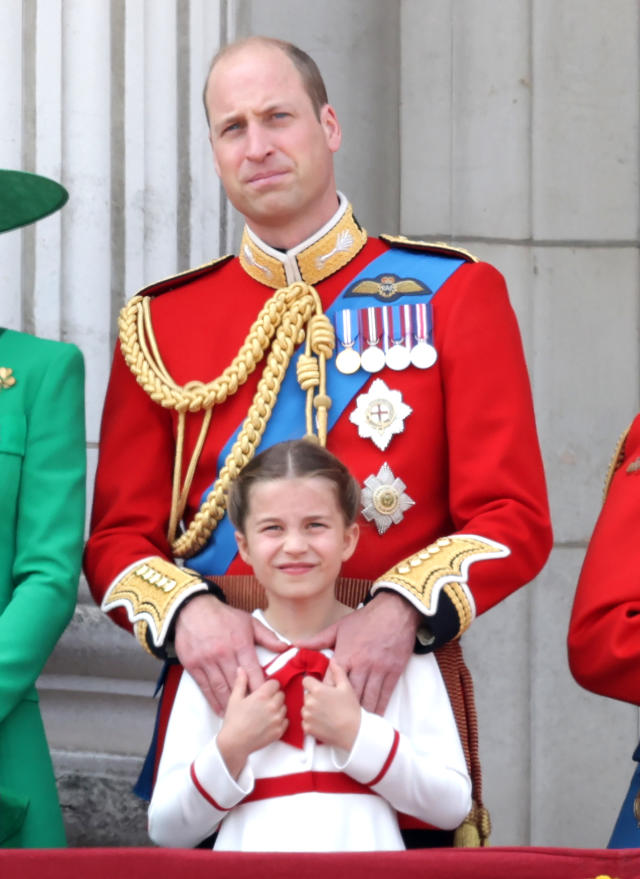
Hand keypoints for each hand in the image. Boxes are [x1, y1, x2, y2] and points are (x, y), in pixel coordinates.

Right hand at [174, 594, 286, 714]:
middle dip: (246, 700)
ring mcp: (207, 661)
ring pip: (220, 688)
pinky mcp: (193, 665)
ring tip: (238, 716)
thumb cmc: (224, 616)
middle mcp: (223, 654)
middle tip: (255, 713)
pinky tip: (220, 710)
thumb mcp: (249, 621)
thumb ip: (267, 636)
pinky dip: (213, 700)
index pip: (253, 671)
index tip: (267, 699)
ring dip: (229, 704)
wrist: (193, 609)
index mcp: (240, 644)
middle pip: (237, 683)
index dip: (260, 687)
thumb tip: (285, 648)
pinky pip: (205, 687)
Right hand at [217, 669, 286, 778]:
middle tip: (264, 702)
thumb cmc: (233, 721)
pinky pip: (286, 720)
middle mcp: (272, 706)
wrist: (234, 743)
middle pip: (281, 694)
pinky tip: (269, 721)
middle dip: (274, 696)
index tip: (265, 690)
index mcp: (262, 696)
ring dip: (278, 707)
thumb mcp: (234, 699)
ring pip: (284, 707)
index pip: (275, 683)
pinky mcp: (279, 731)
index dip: (270, 686)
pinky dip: (280, 720)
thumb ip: (241, 682)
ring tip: (266, 712)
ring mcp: (277, 719)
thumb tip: (241, 669)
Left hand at [299, 592, 419, 713]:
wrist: (395, 612)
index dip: (325, 696)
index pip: (330, 682)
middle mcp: (361, 665)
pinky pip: (385, 693)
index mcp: (345, 655)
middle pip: (348, 694)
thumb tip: (296, 645)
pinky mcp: (393, 671)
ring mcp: (378, 669)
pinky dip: (380, 706)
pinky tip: (375, 716)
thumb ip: (318, 640)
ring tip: (354, 725)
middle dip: (341, 709)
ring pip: (368, 697)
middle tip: (335, 720)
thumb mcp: (339, 627)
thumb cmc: (365, 619)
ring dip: (361, 712)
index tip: (320, 706)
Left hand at [301, 660, 359, 750]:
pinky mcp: (307, 728)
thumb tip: (332, 660)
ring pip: (305, 709)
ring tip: (326, 714)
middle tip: (328, 703)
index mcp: (317, 690)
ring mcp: (307, 716)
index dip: (313, 683)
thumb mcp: (346, 687)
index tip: (321, 689)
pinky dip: (311, 722)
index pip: (306, 681)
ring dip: (312, 710)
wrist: (354, 732)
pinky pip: (305, 722)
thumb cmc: (351, 709)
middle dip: (314, 697)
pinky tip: (324, 722)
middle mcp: (309, 702)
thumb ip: (337, 671)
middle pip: (306, 695)